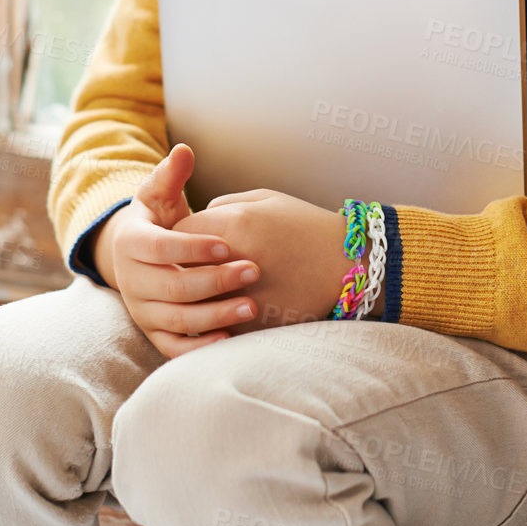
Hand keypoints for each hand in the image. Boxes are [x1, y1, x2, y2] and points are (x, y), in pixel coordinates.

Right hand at [103, 144, 262, 357]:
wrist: (137, 257)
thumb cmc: (157, 220)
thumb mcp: (158, 194)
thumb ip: (171, 174)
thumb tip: (183, 150)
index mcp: (130, 244)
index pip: (160, 248)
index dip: (192, 248)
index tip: (228, 245)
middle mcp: (131, 281)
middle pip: (172, 287)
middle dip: (215, 280)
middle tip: (254, 271)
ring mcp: (141, 310)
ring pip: (176, 319)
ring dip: (215, 314)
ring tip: (253, 305)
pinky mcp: (153, 333)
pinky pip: (175, 347)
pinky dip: (200, 346)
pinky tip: (231, 336)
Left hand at [173, 188, 352, 334]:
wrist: (347, 266)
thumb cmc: (306, 226)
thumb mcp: (266, 200)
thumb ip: (225, 205)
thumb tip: (198, 218)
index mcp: (233, 224)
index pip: (179, 234)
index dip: (179, 238)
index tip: (187, 241)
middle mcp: (232, 261)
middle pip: (181, 269)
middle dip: (181, 268)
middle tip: (188, 267)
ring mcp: (241, 297)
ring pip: (194, 303)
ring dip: (194, 298)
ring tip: (200, 292)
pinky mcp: (253, 325)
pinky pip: (217, 326)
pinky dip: (216, 320)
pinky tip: (225, 311)